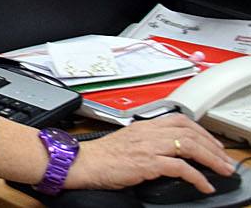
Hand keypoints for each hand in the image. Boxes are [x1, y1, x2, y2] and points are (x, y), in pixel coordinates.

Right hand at [65, 114, 234, 192]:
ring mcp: (148, 146)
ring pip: (189, 146)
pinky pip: (181, 168)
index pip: (180, 120)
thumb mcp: (127, 141)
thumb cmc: (100, 156)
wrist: (82, 163)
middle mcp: (148, 132)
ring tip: (222, 170)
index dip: (201, 131)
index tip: (212, 143)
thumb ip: (146, 141)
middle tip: (224, 160)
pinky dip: (197, 177)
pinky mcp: (147, 163)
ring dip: (211, 159)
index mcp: (144, 125)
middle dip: (213, 146)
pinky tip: (204, 185)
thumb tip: (165, 152)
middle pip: (190, 132)